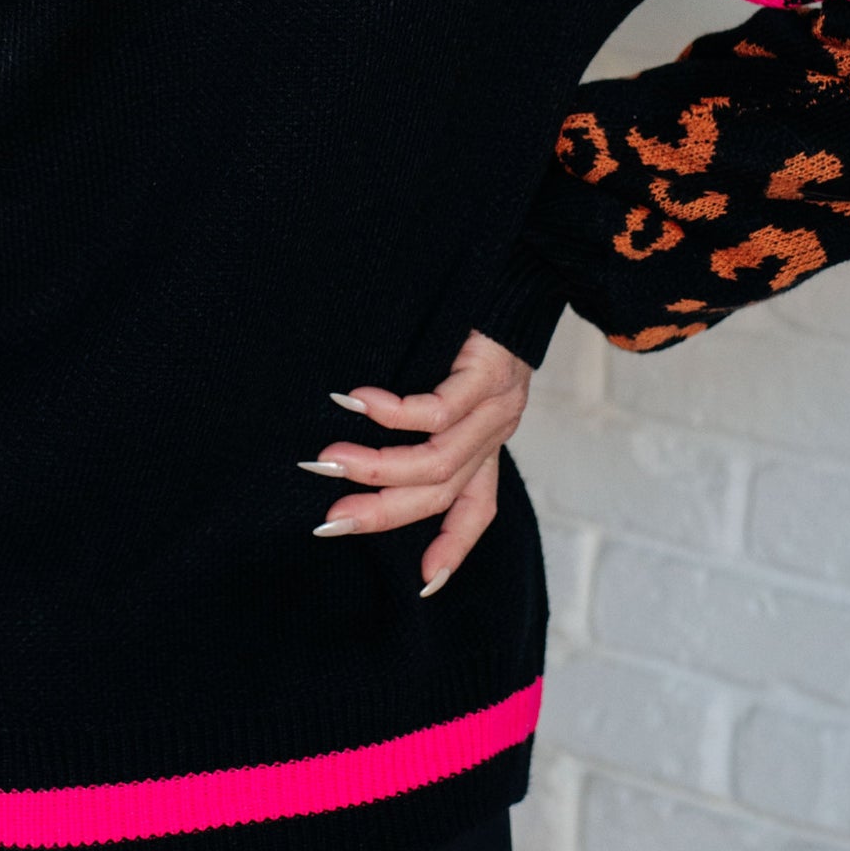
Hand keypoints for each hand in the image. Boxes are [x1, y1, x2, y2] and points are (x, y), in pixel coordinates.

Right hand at [301, 329, 531, 597]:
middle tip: (330, 521)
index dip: (453, 549)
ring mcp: (496, 407)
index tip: (424, 585)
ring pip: (436, 463)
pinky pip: (437, 411)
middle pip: (441, 496)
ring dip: (376, 468)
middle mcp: (495, 433)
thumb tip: (356, 443)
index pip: (478, 509)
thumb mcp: (449, 379)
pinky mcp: (489, 376)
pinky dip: (391, 414)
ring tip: (328, 462)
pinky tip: (355, 403)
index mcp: (489, 442)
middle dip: (382, 514)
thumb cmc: (472, 319)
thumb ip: (422, 418)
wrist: (520, 265)